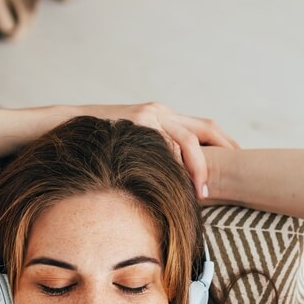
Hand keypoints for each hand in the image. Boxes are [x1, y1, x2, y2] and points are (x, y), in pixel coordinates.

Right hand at [82, 102, 239, 198]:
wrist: (64, 126)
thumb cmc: (97, 143)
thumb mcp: (130, 144)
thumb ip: (152, 152)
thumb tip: (168, 178)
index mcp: (163, 115)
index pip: (203, 128)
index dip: (224, 144)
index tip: (237, 163)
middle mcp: (161, 111)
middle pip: (206, 128)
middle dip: (226, 150)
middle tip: (239, 174)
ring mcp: (150, 116)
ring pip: (189, 140)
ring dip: (200, 168)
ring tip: (204, 192)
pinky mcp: (137, 123)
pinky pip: (164, 146)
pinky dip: (174, 166)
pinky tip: (179, 184)